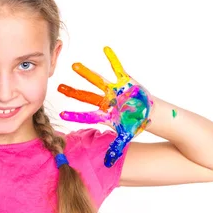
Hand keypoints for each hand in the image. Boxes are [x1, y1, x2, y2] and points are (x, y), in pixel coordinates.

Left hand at [58, 46, 152, 166]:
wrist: (155, 116)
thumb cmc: (139, 125)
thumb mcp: (127, 137)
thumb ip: (116, 148)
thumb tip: (107, 164)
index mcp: (105, 115)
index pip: (87, 115)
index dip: (75, 115)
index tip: (61, 114)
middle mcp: (107, 101)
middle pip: (86, 96)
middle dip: (73, 92)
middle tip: (58, 87)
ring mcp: (115, 91)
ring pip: (97, 81)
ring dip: (86, 74)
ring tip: (74, 65)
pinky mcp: (127, 82)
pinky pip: (118, 68)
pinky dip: (113, 59)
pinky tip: (105, 48)